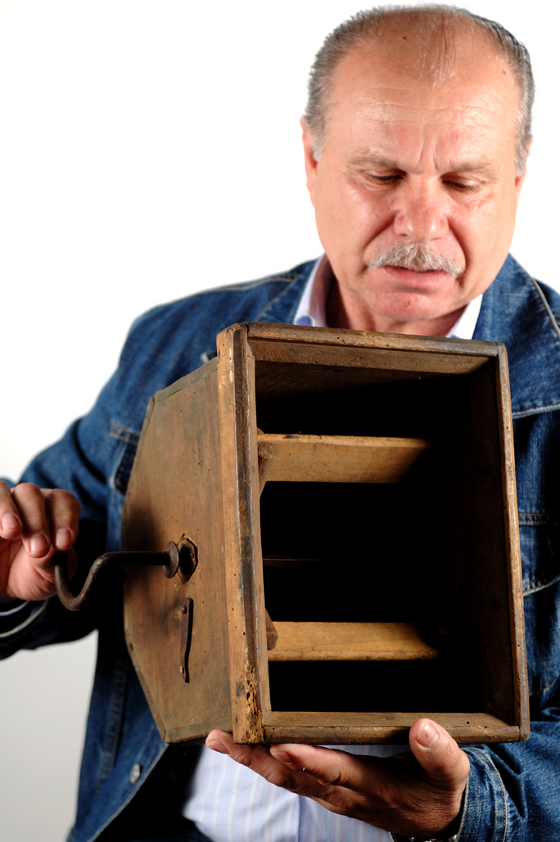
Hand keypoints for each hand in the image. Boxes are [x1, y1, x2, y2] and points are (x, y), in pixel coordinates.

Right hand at [0, 481, 79, 602]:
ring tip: (10, 531)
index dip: (65, 517)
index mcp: (51, 511)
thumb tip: (47, 547)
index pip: (63, 501)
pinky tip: (0, 533)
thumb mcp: (48, 573)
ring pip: (3, 491)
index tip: (63, 543)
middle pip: (31, 492)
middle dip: (36, 519)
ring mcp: (3, 506)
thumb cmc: (32, 575)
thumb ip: (51, 559)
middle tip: (38, 547)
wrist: (6, 585)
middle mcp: (26, 503)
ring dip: (8, 509)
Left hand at [206, 718, 468, 838]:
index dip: (307, 760)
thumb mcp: (450, 775)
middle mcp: (342, 792)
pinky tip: (243, 744)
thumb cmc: (437, 791)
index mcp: (371, 786)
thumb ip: (440, 753)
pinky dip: (262, 760)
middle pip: (292, 776)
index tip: (281, 746)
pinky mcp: (325, 786)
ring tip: (221, 738)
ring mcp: (330, 792)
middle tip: (226, 739)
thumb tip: (424, 727)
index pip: (333, 771)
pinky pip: (287, 775)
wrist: (433, 822)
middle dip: (256, 758)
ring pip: (284, 777)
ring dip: (251, 759)